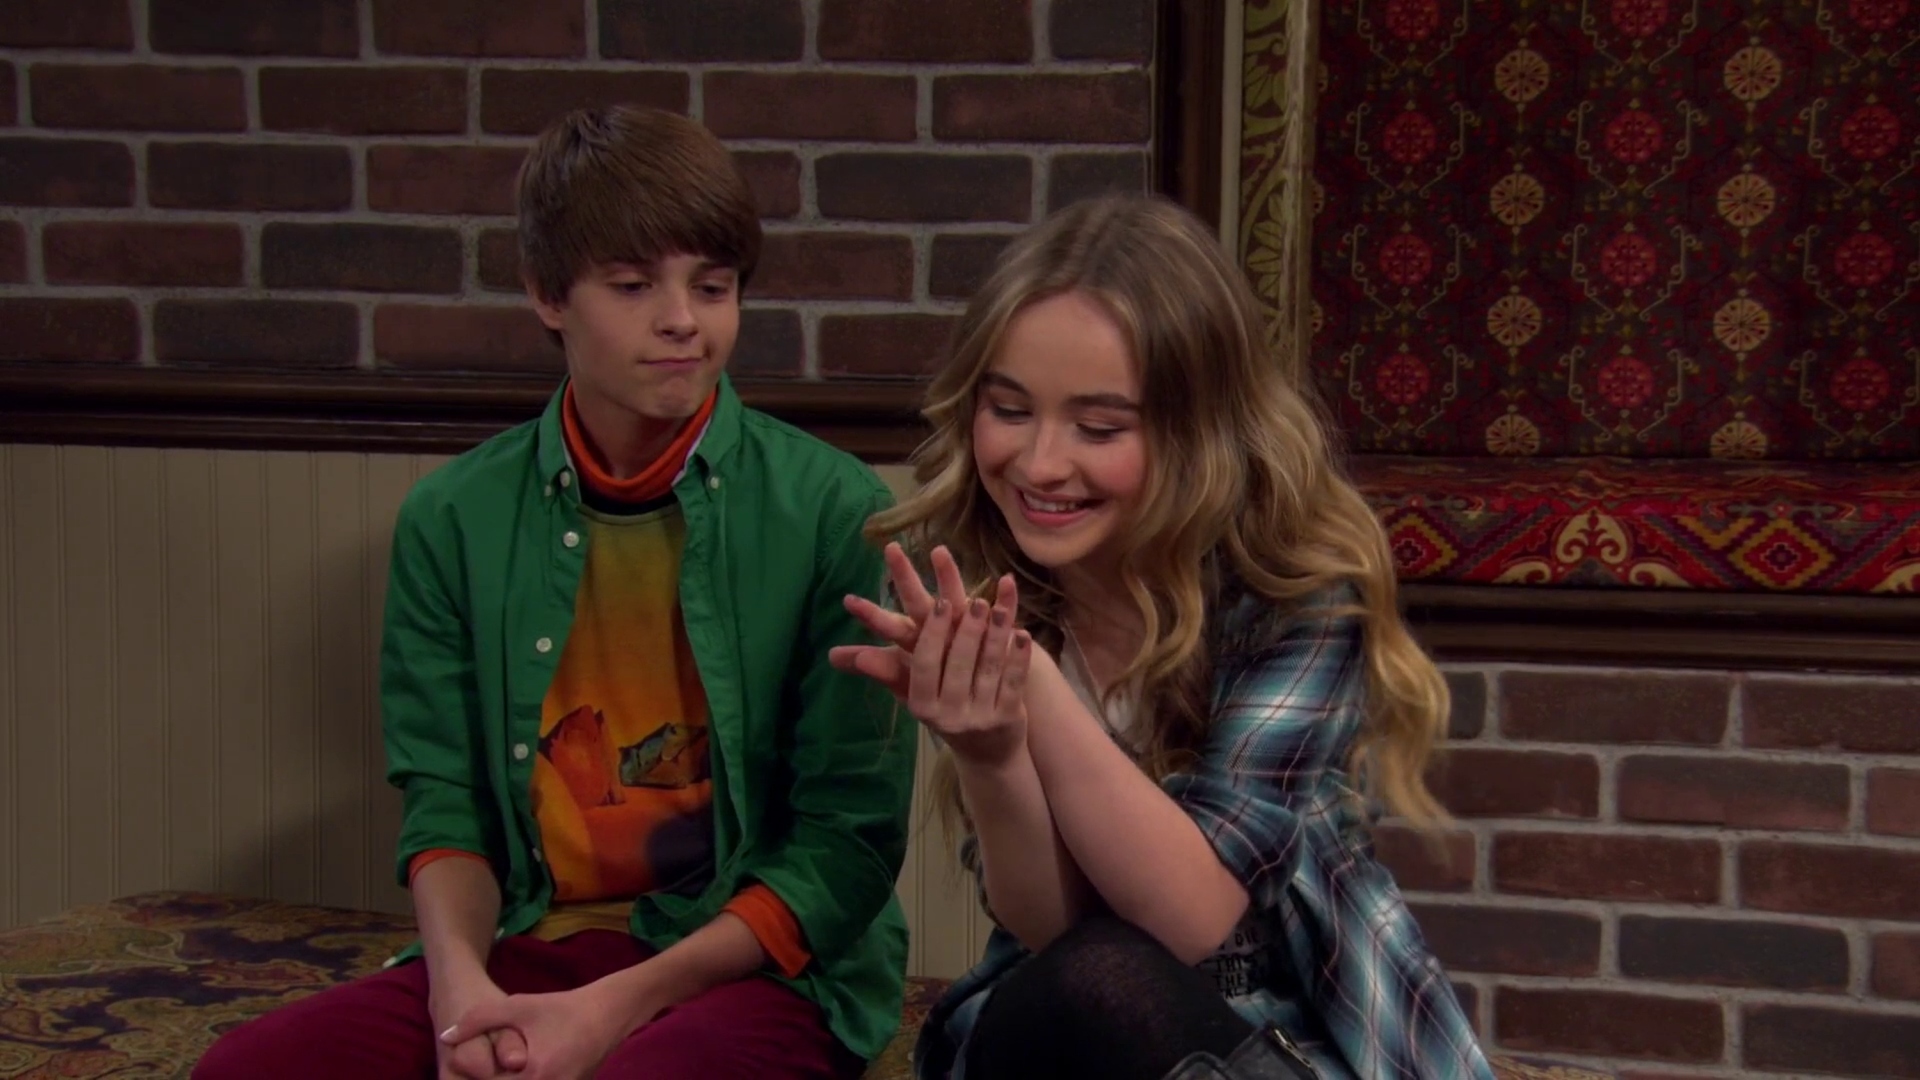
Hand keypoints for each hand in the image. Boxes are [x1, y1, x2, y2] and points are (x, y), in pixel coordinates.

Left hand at [440, 978, 643, 1079]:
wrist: (609, 1014)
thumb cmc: (562, 1008)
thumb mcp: (518, 1006)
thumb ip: (478, 1019)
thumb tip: (446, 1037)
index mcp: (533, 1077)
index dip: (471, 1079)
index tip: (462, 1065)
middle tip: (475, 1071)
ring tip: (494, 1071)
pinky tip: (509, 1073)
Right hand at [833, 543, 1033, 764]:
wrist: (987, 754)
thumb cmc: (944, 711)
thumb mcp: (914, 693)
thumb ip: (884, 669)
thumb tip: (834, 656)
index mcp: (922, 704)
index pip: (925, 663)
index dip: (934, 633)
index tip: (941, 603)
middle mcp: (949, 714)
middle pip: (958, 662)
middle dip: (967, 628)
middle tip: (975, 600)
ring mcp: (980, 717)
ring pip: (988, 667)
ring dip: (995, 634)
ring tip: (999, 607)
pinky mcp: (1009, 718)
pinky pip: (1013, 681)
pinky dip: (1017, 655)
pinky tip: (1022, 632)